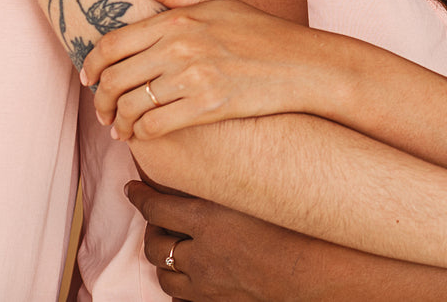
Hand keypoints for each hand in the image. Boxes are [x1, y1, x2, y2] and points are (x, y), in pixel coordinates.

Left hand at [81, 0, 313, 138]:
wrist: (301, 63)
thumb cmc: (260, 31)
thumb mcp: (216, 2)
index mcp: (178, 19)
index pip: (113, 43)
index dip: (91, 65)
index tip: (89, 79)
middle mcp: (181, 46)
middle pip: (115, 78)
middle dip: (100, 100)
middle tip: (102, 110)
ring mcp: (193, 77)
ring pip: (131, 106)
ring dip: (118, 122)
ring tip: (120, 127)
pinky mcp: (207, 106)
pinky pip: (155, 126)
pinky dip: (141, 135)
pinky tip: (142, 135)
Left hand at [129, 181, 318, 301]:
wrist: (315, 271)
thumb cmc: (295, 225)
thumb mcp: (259, 192)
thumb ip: (230, 179)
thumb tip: (214, 159)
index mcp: (208, 221)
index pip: (156, 207)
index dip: (139, 197)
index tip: (130, 189)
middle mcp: (200, 254)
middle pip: (155, 244)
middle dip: (150, 230)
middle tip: (154, 219)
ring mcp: (206, 284)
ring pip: (163, 275)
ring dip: (161, 260)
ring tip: (167, 249)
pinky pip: (182, 299)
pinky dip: (179, 288)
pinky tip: (186, 278)